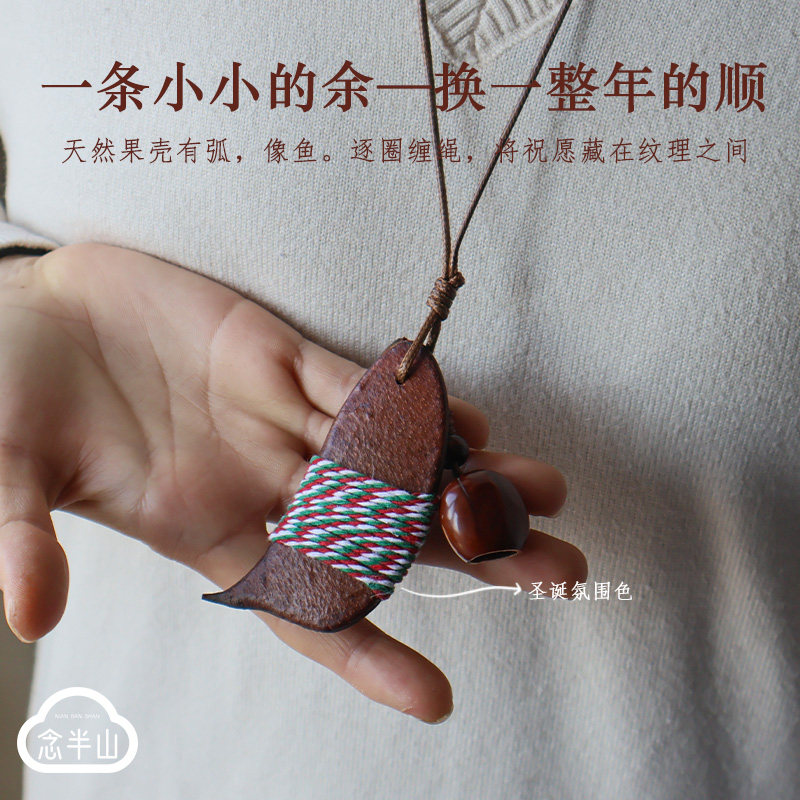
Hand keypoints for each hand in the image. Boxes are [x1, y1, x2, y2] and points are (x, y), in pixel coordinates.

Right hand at [0, 243, 585, 722]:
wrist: (24, 317)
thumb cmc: (10, 404)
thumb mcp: (10, 478)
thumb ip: (24, 541)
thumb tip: (30, 614)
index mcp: (210, 532)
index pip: (301, 609)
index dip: (365, 651)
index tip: (434, 696)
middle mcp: (262, 481)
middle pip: (383, 531)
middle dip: (466, 550)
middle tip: (555, 572)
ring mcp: (276, 416)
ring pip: (390, 453)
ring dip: (464, 472)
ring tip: (543, 491)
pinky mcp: (276, 352)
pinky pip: (356, 381)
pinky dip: (409, 399)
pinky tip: (470, 417)